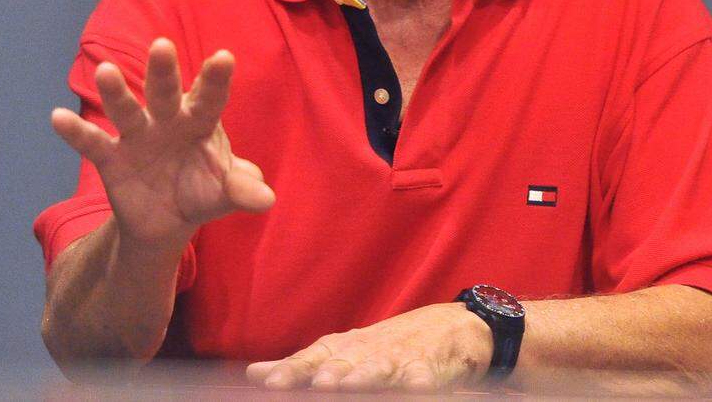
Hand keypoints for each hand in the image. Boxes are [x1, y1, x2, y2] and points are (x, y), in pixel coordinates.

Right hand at [50, 37, 274, 246]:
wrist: (166, 220)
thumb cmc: (202, 191)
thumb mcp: (223, 193)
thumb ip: (242, 190)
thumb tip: (267, 198)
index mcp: (200, 122)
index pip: (210, 99)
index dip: (216, 80)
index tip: (224, 58)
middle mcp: (167, 120)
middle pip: (166, 93)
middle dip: (164, 72)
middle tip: (163, 45)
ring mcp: (137, 135)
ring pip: (126, 110)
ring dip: (116, 93)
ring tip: (105, 71)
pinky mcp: (111, 157)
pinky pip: (92, 143)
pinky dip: (75, 132)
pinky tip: (57, 117)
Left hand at [245, 303, 492, 392]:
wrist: (457, 324)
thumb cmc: (390, 344)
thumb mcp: (347, 350)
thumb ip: (304, 364)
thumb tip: (254, 374)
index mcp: (349, 348)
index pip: (314, 358)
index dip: (293, 370)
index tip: (266, 381)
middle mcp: (372, 351)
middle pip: (344, 363)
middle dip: (326, 373)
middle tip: (312, 382)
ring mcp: (404, 358)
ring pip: (381, 368)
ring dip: (363, 376)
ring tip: (344, 385)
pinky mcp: (436, 368)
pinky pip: (427, 377)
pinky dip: (420, 383)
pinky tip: (414, 388)